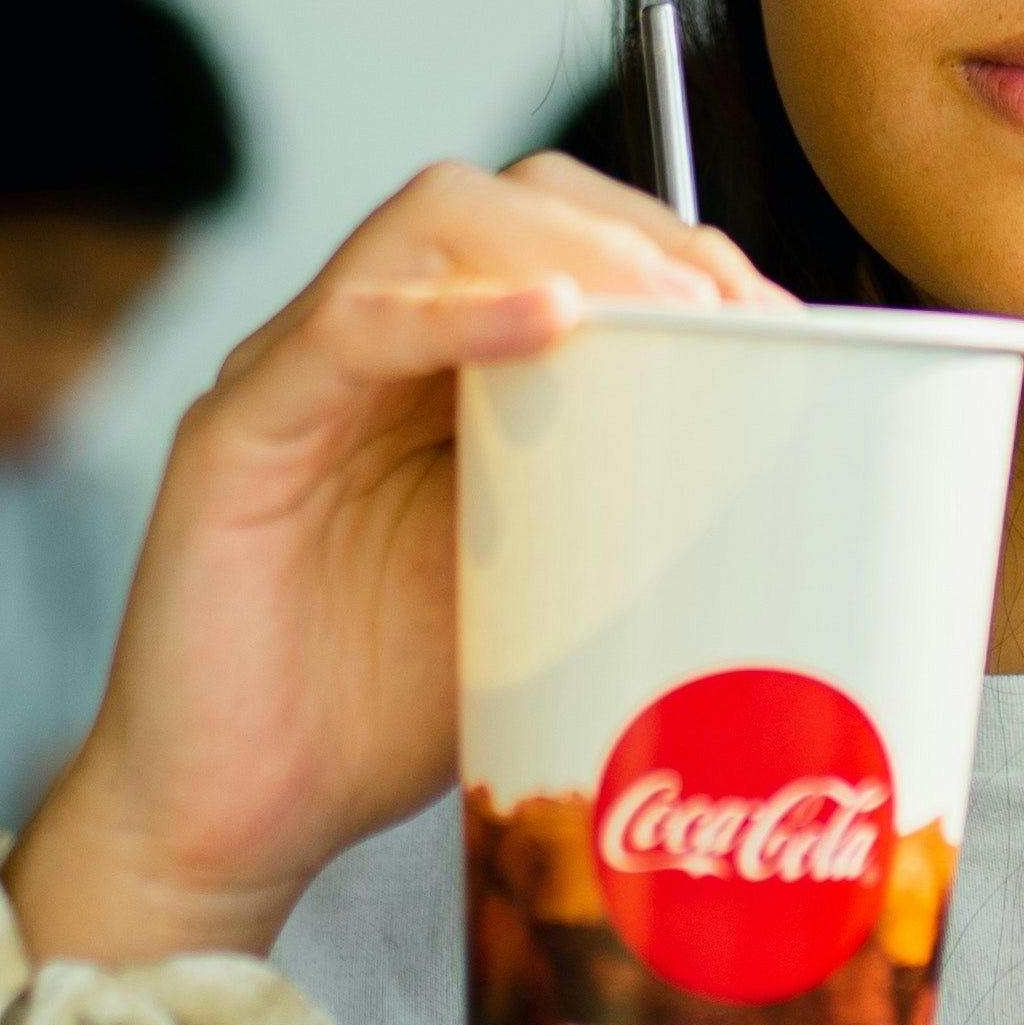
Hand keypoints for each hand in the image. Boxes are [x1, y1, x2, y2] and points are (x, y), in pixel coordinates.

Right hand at [22, 158, 772, 957]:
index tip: (782, 322)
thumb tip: (790, 500)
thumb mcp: (545, 598)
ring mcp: (296, 373)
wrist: (233, 828)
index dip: (678, 248)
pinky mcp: (238, 431)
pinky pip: (348, 327)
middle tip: (733, 313)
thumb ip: (626, 522)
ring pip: (430, 224)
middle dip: (638, 231)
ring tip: (667, 310)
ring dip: (568, 248)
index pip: (565, 232)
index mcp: (446, 369)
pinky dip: (455, 312)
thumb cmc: (381, 715)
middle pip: (506, 196)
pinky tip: (550, 322)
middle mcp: (369, 342)